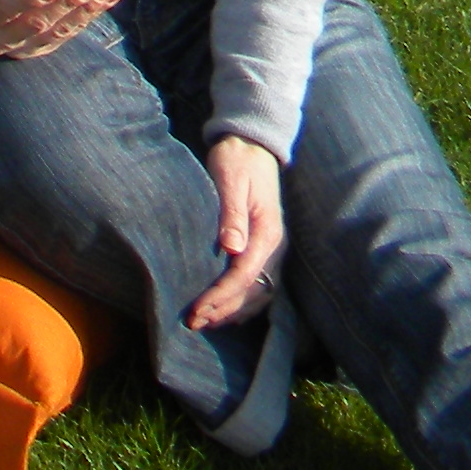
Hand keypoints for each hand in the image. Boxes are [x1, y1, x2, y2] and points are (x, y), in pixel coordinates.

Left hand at [186, 136, 286, 331]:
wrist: (252, 146)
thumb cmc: (237, 160)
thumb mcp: (230, 180)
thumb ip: (232, 214)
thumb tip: (231, 248)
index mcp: (268, 233)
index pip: (244, 275)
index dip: (221, 296)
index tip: (197, 309)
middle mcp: (275, 247)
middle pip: (252, 291)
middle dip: (224, 309)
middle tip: (195, 323)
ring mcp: (273, 248)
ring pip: (258, 292)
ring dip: (233, 309)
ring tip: (206, 322)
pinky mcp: (264, 247)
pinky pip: (258, 283)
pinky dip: (242, 300)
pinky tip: (226, 310)